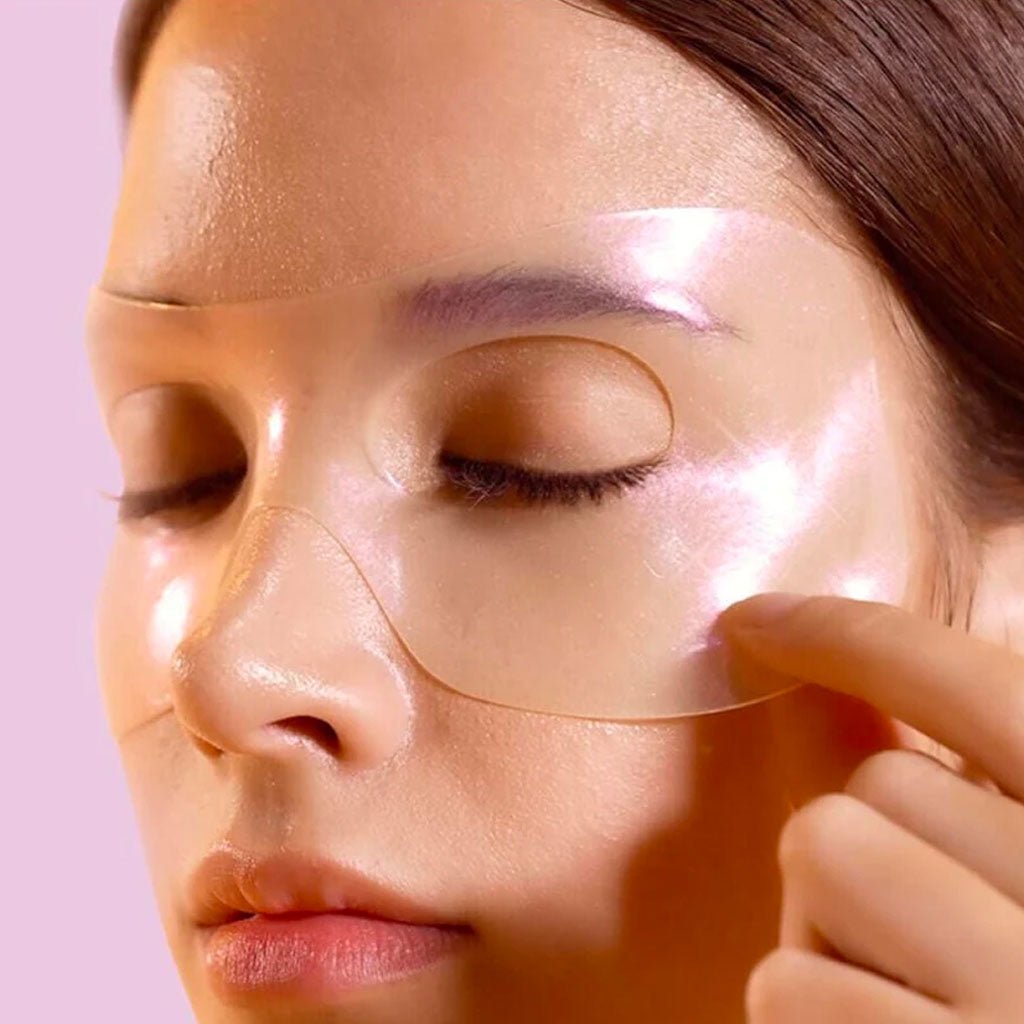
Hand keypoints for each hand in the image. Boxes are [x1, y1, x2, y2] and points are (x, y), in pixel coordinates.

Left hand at [715, 593, 1023, 1023]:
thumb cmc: (1017, 989)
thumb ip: (970, 806)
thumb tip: (844, 705)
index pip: (982, 690)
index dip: (859, 634)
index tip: (755, 615)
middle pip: (868, 789)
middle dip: (865, 854)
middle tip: (927, 946)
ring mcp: (1020, 1008)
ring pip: (819, 862)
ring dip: (829, 936)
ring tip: (906, 1009)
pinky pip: (787, 987)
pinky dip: (810, 1023)